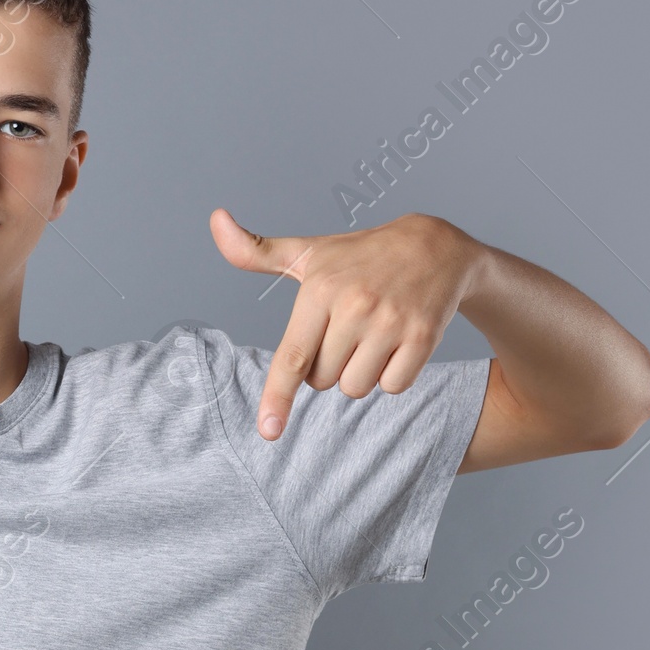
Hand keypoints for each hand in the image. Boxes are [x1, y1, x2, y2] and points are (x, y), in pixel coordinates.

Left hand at [210, 206, 479, 438]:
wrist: (434, 246)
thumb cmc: (359, 257)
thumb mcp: (308, 253)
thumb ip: (255, 252)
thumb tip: (215, 219)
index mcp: (319, 289)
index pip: (292, 356)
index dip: (277, 396)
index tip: (268, 430)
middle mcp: (355, 305)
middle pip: (323, 381)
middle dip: (330, 366)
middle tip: (347, 330)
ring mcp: (391, 321)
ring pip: (356, 388)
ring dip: (360, 373)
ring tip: (373, 335)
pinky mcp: (423, 336)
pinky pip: (394, 387)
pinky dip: (393, 375)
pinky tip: (397, 342)